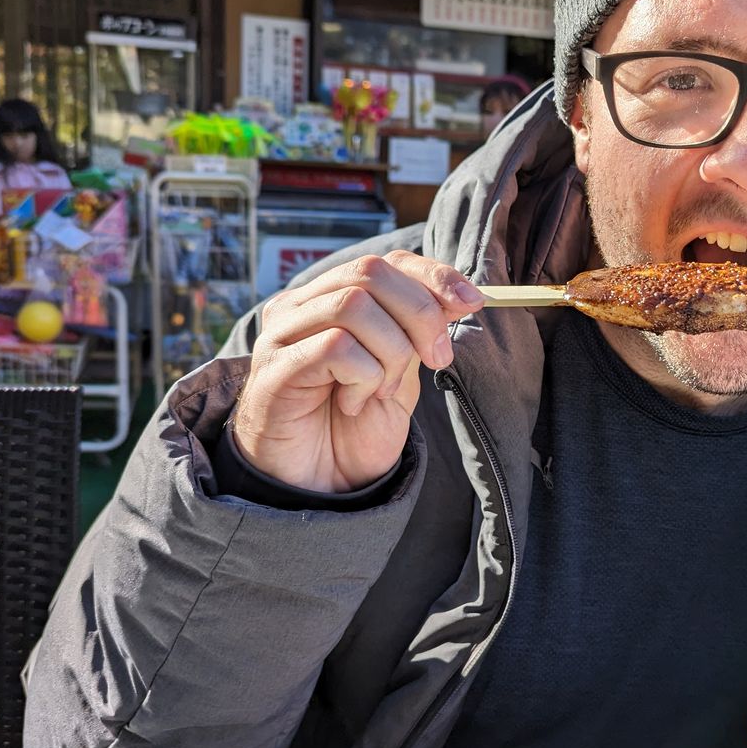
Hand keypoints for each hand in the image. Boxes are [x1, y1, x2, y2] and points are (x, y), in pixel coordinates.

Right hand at [231, 252, 483, 493]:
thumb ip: (418, 332)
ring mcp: (281, 334)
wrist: (317, 486)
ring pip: (354, 306)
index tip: (472, 303)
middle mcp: (300, 307)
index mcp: (330, 299)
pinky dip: (363, 377)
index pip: (385, 262)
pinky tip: (354, 403)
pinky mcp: (274, 368)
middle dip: (420, 315)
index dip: (434, 276)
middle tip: (435, 360)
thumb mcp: (399, 372)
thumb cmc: (352, 429)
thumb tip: (462, 295)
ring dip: (389, 353)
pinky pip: (335, 347)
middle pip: (370, 273)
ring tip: (381, 391)